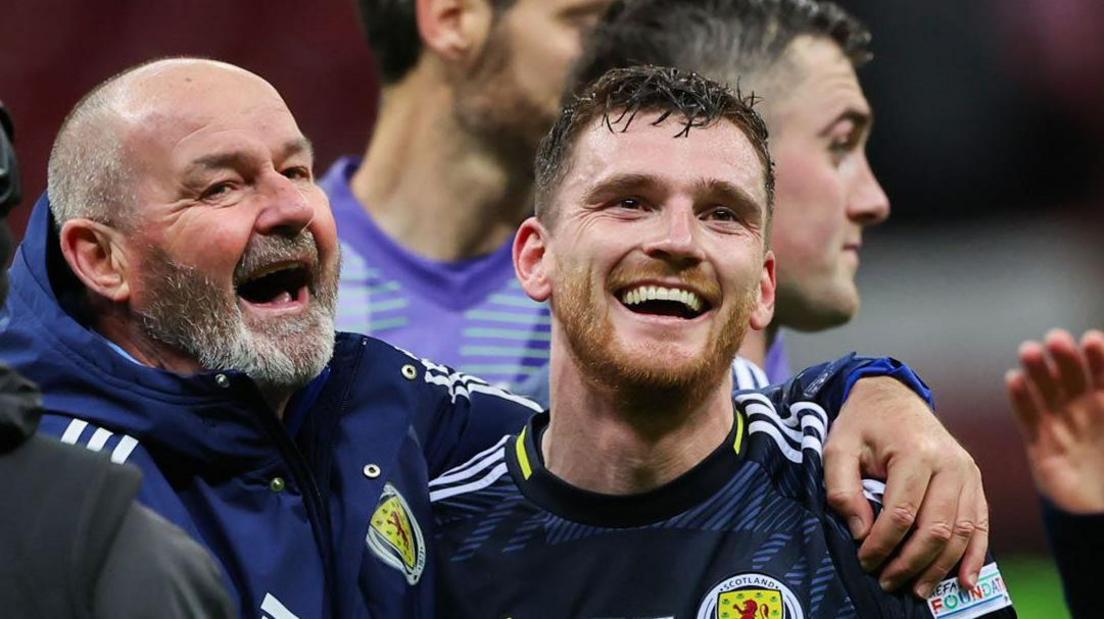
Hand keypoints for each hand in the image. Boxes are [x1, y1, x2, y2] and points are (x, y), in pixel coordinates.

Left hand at [824, 376, 987, 598]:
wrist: (890, 397)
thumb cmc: (861, 424)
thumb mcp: (837, 448)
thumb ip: (842, 489)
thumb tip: (861, 532)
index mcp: (916, 452)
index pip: (901, 514)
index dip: (882, 545)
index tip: (864, 561)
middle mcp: (950, 463)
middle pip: (936, 528)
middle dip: (910, 562)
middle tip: (886, 582)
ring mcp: (968, 472)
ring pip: (961, 532)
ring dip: (940, 568)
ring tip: (917, 590)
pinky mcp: (975, 481)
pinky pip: (980, 524)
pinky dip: (974, 556)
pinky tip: (965, 582)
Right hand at [1006, 329, 1103, 512]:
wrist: (1099, 519)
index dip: (1098, 356)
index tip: (1091, 340)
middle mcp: (1086, 411)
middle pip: (1072, 377)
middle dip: (1065, 357)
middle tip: (1055, 340)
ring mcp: (1062, 426)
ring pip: (1047, 392)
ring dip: (1038, 370)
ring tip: (1029, 351)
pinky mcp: (1041, 445)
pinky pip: (1028, 418)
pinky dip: (1020, 398)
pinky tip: (1014, 379)